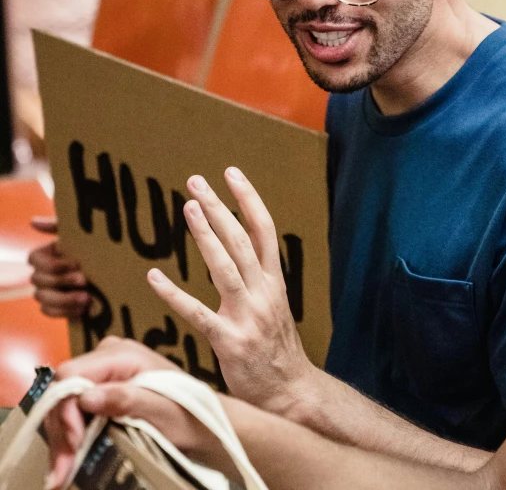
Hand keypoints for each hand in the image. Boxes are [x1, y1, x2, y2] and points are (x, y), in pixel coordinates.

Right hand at [28, 217, 89, 318]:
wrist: (114, 270)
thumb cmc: (94, 246)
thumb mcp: (80, 234)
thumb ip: (57, 226)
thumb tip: (33, 221)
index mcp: (46, 253)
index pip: (33, 259)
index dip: (52, 263)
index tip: (76, 263)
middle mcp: (42, 272)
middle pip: (38, 279)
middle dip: (61, 280)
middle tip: (84, 280)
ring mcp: (47, 291)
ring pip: (41, 298)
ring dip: (63, 299)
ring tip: (86, 298)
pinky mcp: (56, 307)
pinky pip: (48, 312)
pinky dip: (63, 312)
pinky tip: (82, 310)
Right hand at [45, 337, 231, 488]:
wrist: (202, 422)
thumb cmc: (186, 413)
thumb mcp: (158, 408)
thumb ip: (124, 399)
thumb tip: (86, 397)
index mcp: (121, 353)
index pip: (72, 373)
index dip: (65, 408)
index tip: (73, 443)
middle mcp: (107, 356)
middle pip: (64, 390)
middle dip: (61, 431)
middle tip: (61, 471)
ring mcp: (103, 372)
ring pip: (65, 403)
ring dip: (62, 439)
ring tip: (61, 474)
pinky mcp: (102, 389)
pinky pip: (75, 410)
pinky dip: (70, 436)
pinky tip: (69, 460)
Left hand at [147, 167, 314, 413]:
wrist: (290, 394)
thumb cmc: (277, 348)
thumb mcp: (274, 304)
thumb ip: (256, 276)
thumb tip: (234, 246)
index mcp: (275, 281)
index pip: (263, 230)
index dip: (248, 199)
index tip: (232, 173)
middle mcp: (264, 292)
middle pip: (240, 240)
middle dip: (219, 207)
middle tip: (196, 181)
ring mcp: (247, 316)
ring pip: (225, 266)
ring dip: (206, 235)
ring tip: (189, 207)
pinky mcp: (229, 341)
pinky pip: (197, 313)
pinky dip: (173, 293)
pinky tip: (153, 276)